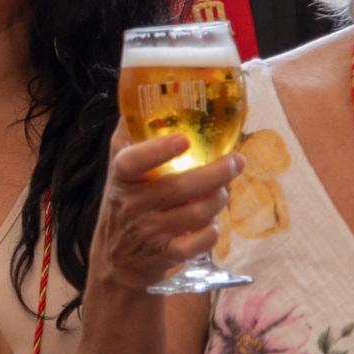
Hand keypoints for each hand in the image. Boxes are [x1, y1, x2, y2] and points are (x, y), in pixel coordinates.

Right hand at [90, 125, 243, 292]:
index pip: (132, 163)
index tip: (183, 139)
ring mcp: (149, 232)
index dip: (157, 150)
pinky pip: (199, 243)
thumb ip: (129, 135)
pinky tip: (212, 223)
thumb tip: (142, 93)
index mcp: (121, 179)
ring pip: (196, 212)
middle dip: (216, 173)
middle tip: (237, 161)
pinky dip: (212, 232)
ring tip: (224, 189)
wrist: (115, 261)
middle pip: (180, 187)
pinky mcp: (166, 254)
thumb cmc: (123, 204)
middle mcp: (133, 205)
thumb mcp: (117, 171)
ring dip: (219, 198)